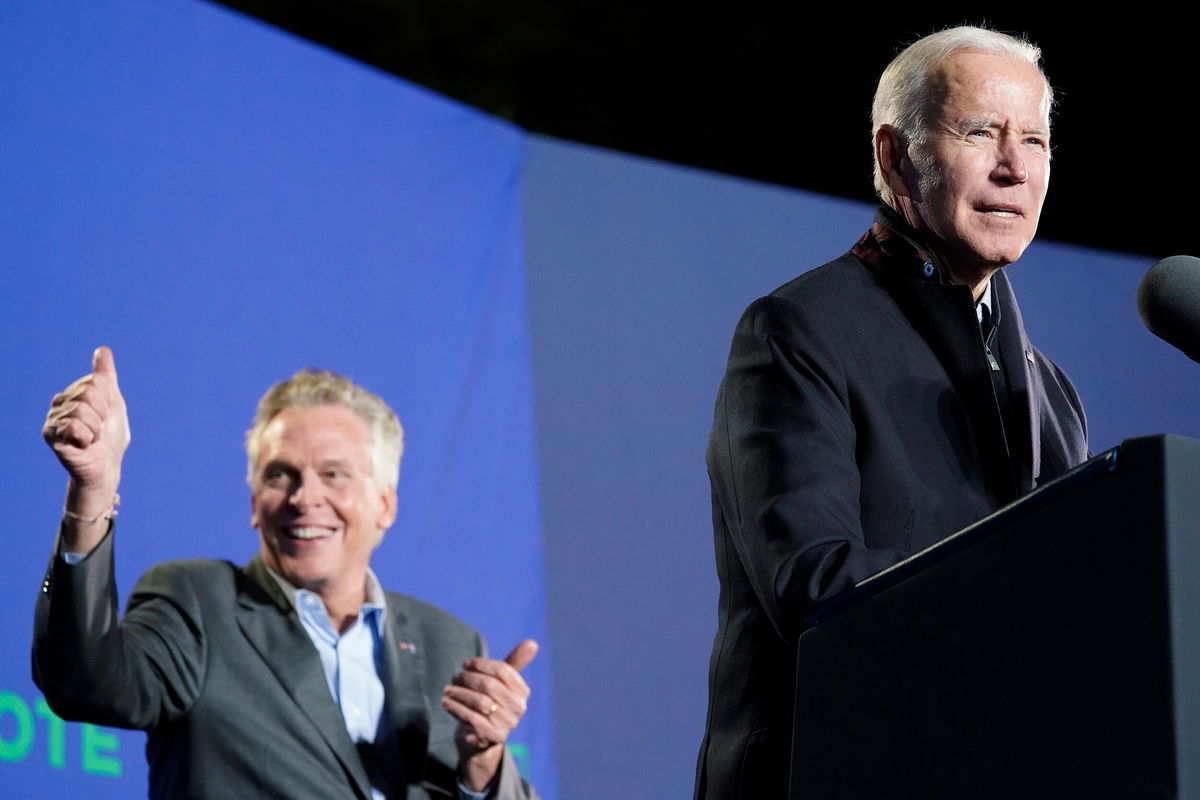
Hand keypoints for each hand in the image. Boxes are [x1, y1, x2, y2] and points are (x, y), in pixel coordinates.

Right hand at [43, 347, 130, 547]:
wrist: (107, 465)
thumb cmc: (110, 436)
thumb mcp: (114, 402)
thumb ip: (106, 376)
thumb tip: (102, 349)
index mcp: (73, 393)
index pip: (96, 381)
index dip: (108, 401)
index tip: (105, 415)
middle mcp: (58, 403)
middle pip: (89, 393)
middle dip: (102, 414)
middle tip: (98, 429)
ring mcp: (52, 419)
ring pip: (82, 409)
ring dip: (96, 427)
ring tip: (91, 438)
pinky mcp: (51, 435)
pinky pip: (74, 425)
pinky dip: (87, 437)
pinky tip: (82, 444)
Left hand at [442, 638, 537, 791]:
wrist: (481, 739)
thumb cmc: (490, 703)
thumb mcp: (500, 683)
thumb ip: (513, 663)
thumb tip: (532, 642)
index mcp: (522, 691)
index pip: (503, 670)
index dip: (482, 664)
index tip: (466, 664)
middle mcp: (519, 708)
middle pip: (490, 685)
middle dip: (468, 678)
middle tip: (455, 677)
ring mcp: (508, 724)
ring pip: (480, 702)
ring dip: (459, 693)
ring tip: (447, 690)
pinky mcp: (493, 737)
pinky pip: (472, 718)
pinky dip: (456, 708)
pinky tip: (446, 702)